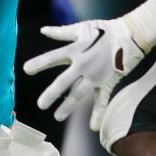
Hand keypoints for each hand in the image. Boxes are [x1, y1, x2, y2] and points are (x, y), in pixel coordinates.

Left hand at [24, 18, 145, 130]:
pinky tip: (93, 127)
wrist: (129, 36)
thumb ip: (61, 32)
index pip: (53, 57)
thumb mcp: (81, 28)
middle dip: (52, 94)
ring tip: (57, 117)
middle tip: (40, 105)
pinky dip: (98, 113)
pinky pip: (102, 100)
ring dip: (68, 106)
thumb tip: (43, 30)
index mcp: (76, 50)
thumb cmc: (103, 30)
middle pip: (64, 81)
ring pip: (80, 94)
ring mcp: (95, 75)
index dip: (39, 63)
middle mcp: (84, 64)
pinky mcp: (107, 82)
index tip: (26, 69)